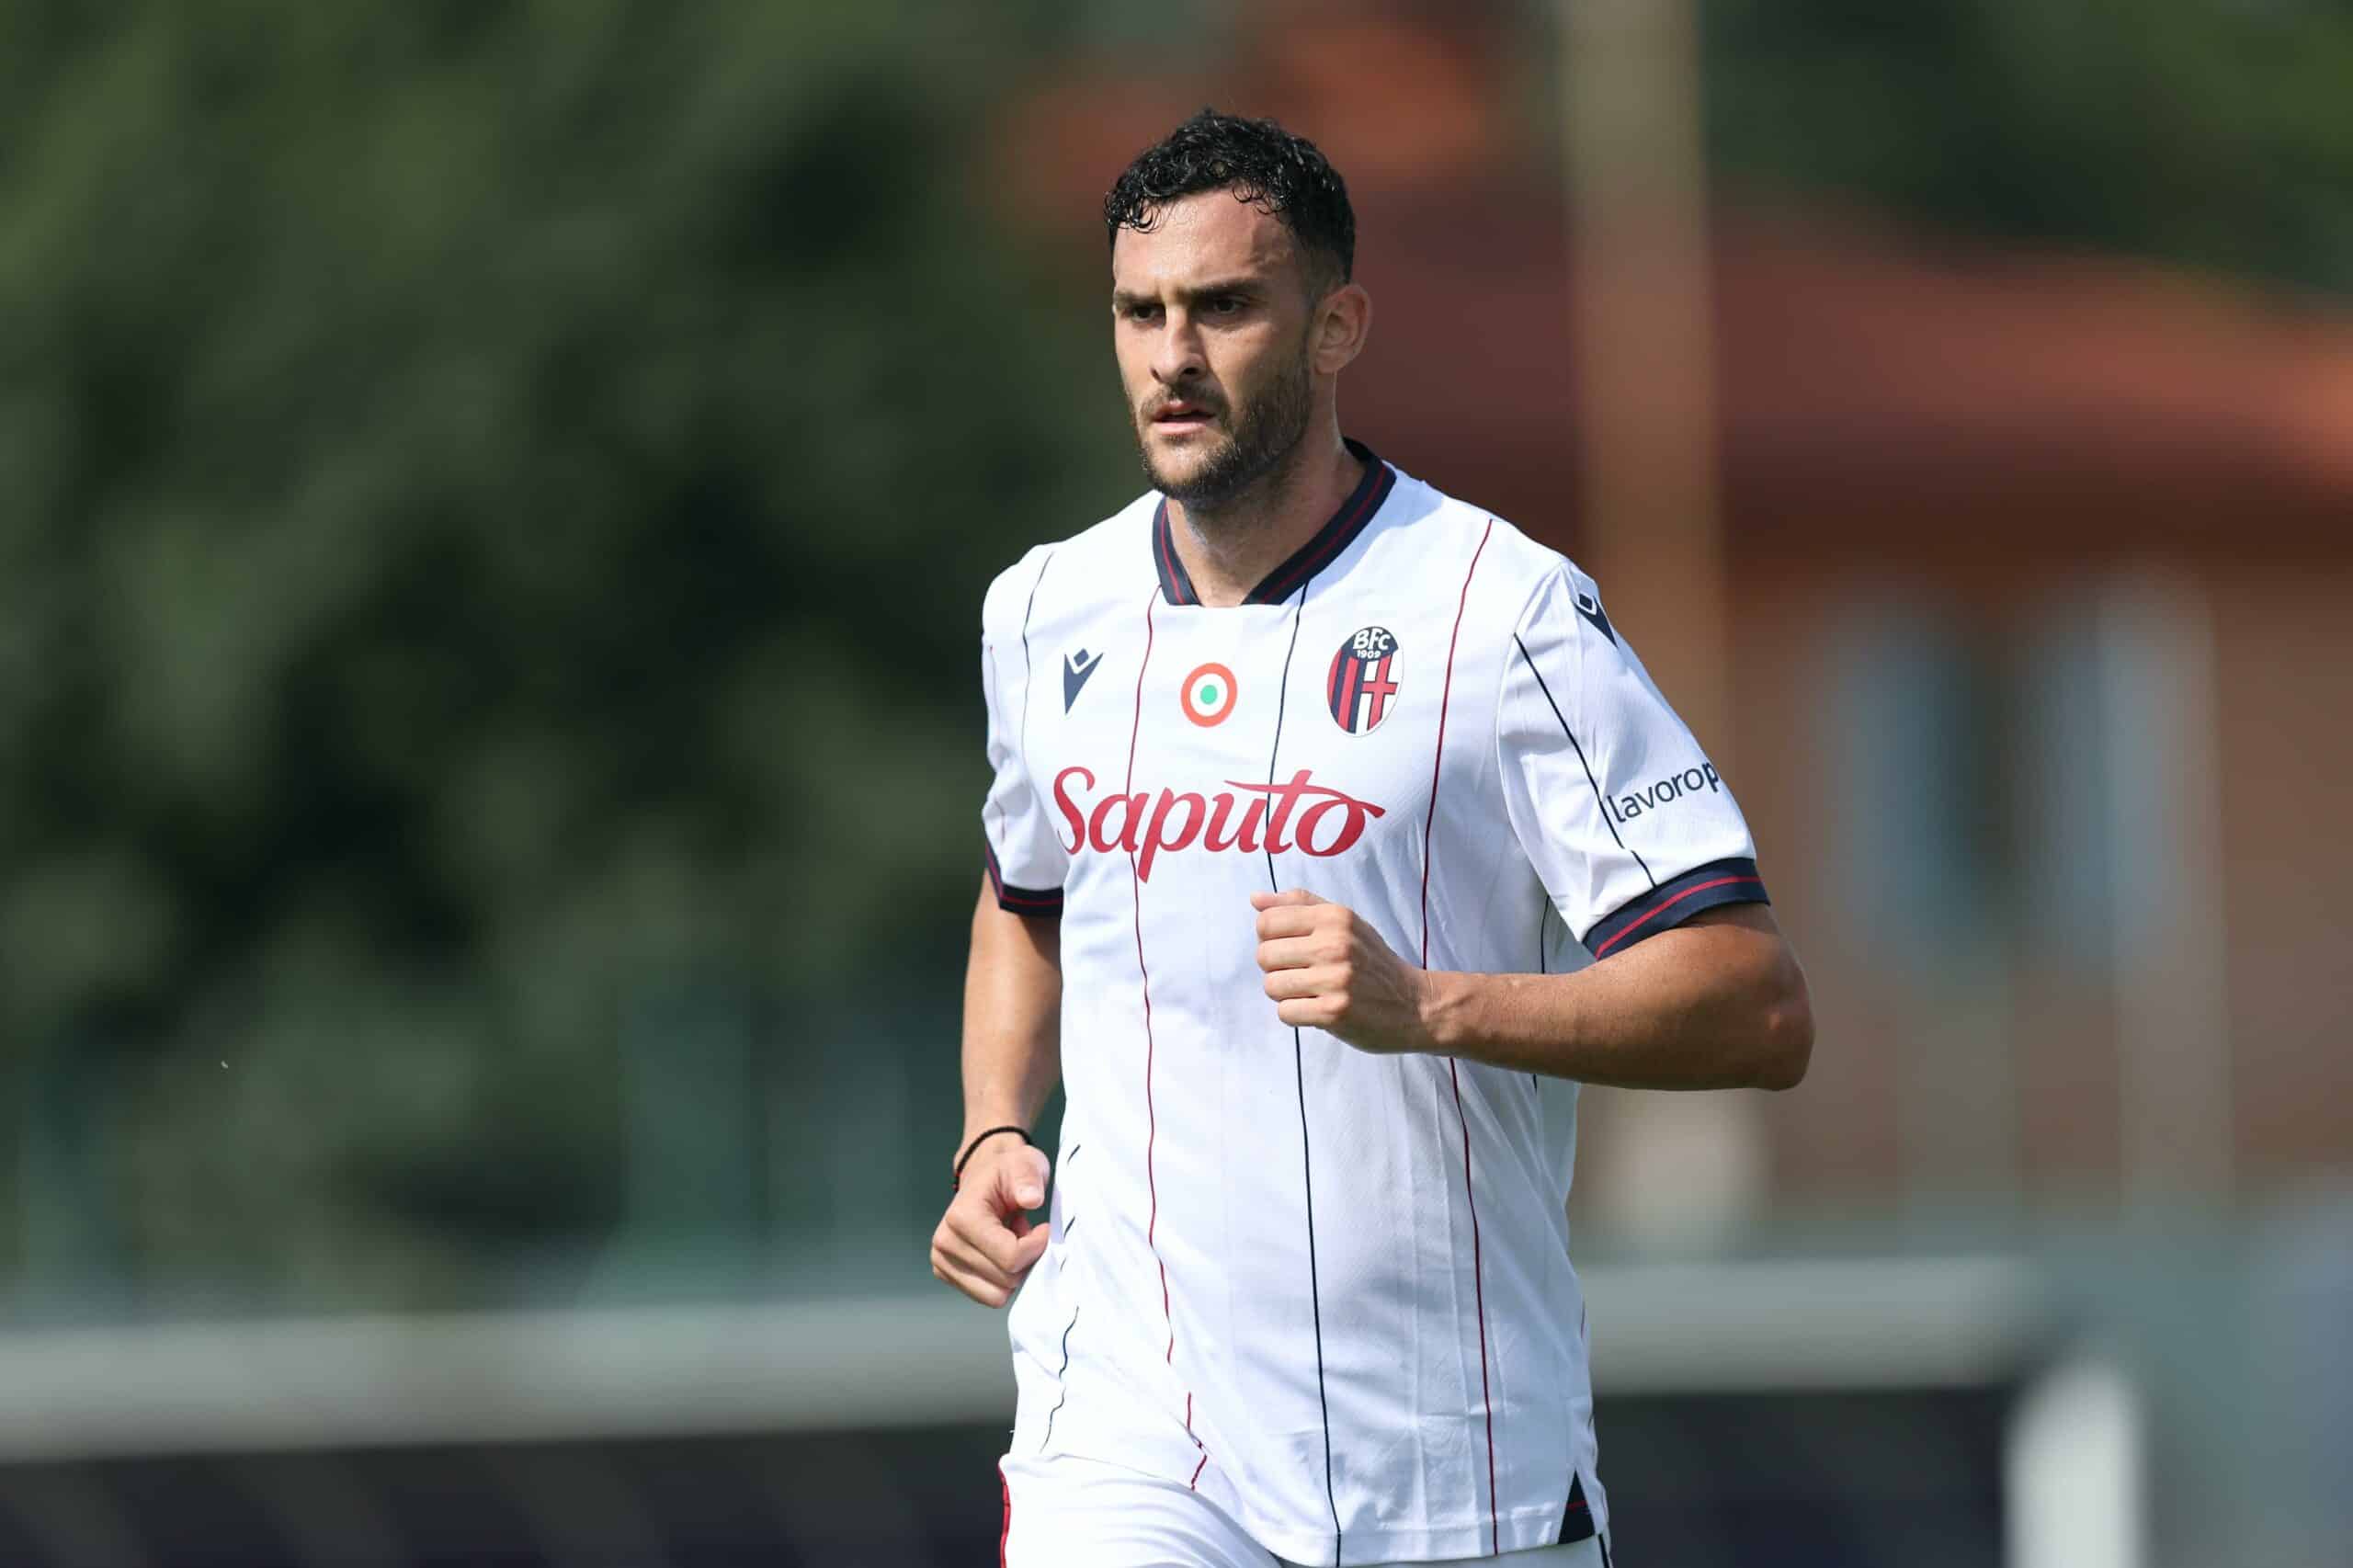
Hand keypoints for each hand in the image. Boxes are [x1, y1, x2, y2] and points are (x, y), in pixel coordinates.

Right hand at [930, 1137, 1050, 1307]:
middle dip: (1025, 1260)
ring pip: (996, 1295)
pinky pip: (987, 1296)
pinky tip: (1000, 1252)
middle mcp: (944, 1242)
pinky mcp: (947, 1274)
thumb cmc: (1007, 1173)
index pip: (1009, 1258)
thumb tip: (1031, 1199)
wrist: (985, 1178)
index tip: (1042, 1229)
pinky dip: (1001, 1279)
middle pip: (1005, 1280)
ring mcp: (942, 1261)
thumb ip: (1028, 1178)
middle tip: (1024, 1233)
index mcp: (961, 1217)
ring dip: (1013, 1272)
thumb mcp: (1024, 1164)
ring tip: (1010, 1242)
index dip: (1035, 1247)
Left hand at [1251, 888, 1434, 1054]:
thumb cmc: (1373, 961)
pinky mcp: (1334, 1012)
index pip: (1266, 922)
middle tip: (1302, 973)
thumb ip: (1300, 906)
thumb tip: (1255, 899)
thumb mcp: (1344, 922)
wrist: (1415, 1005)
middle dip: (1276, 968)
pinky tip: (1317, 1009)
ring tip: (1311, 992)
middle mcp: (1334, 944)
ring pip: (1271, 986)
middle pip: (1264, 955)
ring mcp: (1335, 979)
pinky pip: (1285, 1012)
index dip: (1270, 939)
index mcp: (1334, 916)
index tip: (1291, 948)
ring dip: (1286, 993)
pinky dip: (1296, 1014)